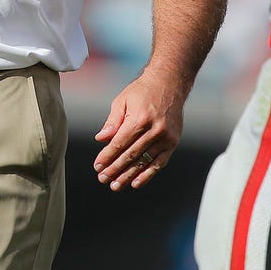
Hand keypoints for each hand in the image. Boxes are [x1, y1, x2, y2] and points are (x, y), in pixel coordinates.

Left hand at [92, 69, 184, 190]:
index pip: (119, 144)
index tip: (97, 167)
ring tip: (115, 185)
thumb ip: (112, 122)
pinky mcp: (173, 142)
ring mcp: (166, 138)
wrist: (169, 83)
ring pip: (144, 162)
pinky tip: (135, 183)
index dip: (107, 157)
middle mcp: (154, 130)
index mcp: (139, 119)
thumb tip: (100, 139)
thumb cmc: (141, 91)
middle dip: (115, 169)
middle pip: (131, 155)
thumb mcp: (122, 101)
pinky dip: (147, 175)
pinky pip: (159, 163)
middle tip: (103, 179)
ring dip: (128, 176)